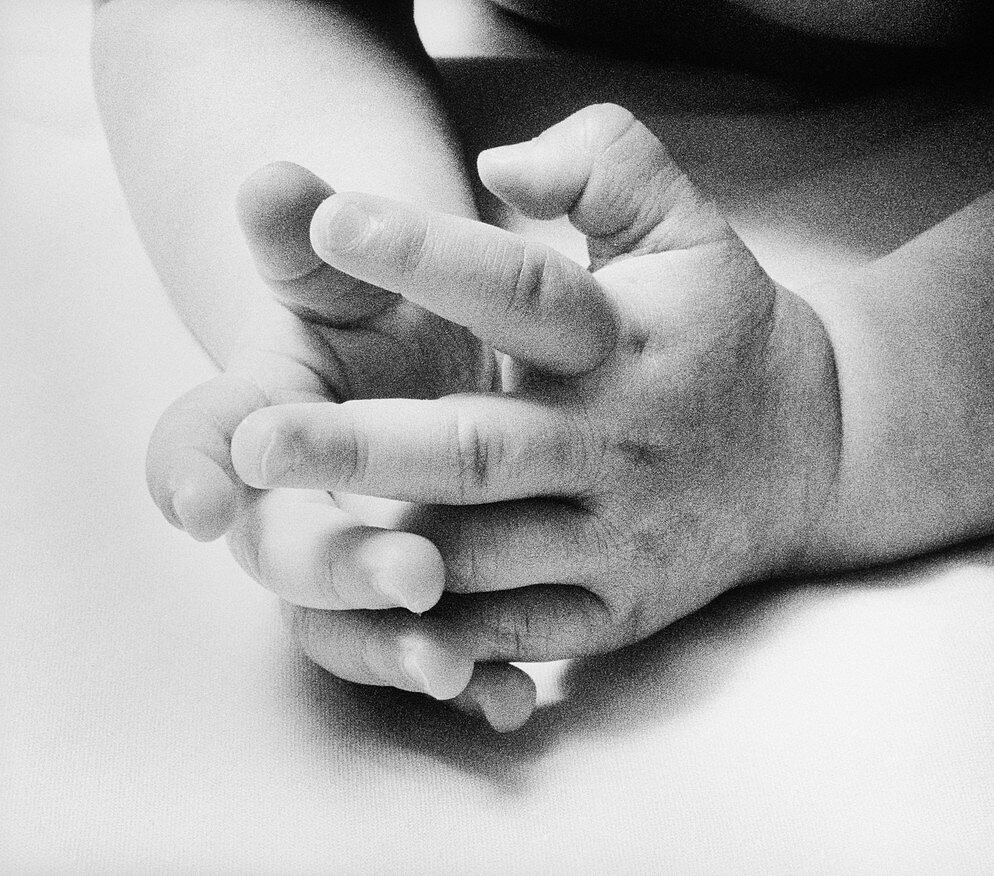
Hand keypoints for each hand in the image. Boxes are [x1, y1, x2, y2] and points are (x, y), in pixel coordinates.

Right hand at [146, 163, 560, 727]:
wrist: (418, 351)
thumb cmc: (379, 297)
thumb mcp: (349, 259)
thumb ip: (308, 231)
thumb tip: (273, 182)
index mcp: (266, 412)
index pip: (202, 441)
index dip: (188, 467)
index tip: (198, 499)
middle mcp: (296, 501)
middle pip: (286, 552)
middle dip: (335, 565)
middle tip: (410, 570)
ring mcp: (353, 557)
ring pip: (350, 627)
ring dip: (397, 649)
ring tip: (454, 668)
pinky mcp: (416, 598)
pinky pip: (428, 650)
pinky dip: (467, 677)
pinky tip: (511, 699)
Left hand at [230, 104, 841, 726]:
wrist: (815, 450)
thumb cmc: (722, 329)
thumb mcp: (687, 226)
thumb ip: (606, 164)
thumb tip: (499, 167)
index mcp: (623, 340)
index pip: (522, 291)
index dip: (427, 253)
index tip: (331, 221)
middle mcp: (617, 443)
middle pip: (478, 449)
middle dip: (360, 445)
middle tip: (253, 439)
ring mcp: (620, 537)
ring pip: (488, 551)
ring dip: (389, 551)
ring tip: (280, 534)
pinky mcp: (621, 607)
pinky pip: (525, 634)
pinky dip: (450, 640)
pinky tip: (372, 623)